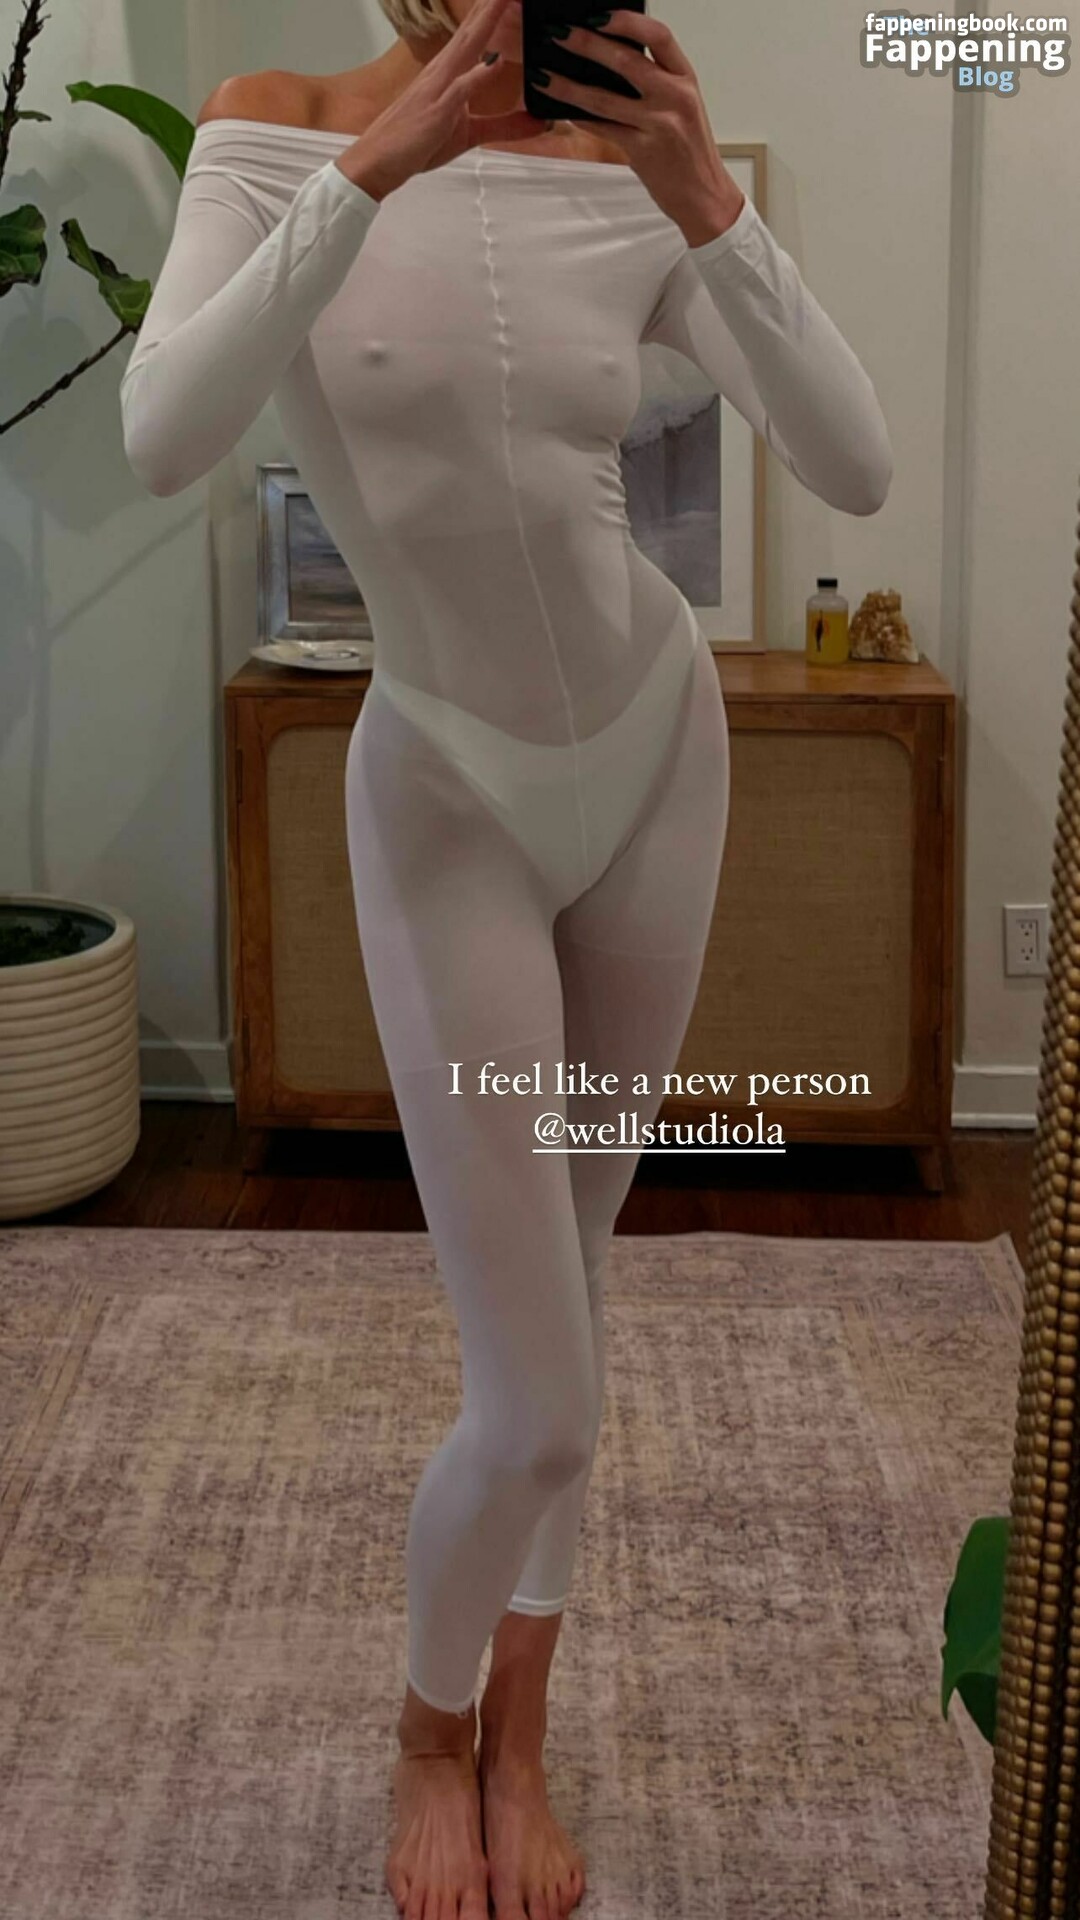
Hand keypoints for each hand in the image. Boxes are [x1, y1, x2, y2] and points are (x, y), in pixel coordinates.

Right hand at [337, 0, 547, 200]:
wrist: (378, 161)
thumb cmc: (417, 143)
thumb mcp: (470, 135)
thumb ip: (505, 126)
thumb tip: (539, 123)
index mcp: (450, 72)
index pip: (476, 34)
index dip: (495, 11)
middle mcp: (443, 71)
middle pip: (473, 30)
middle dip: (493, 4)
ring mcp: (439, 89)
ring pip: (467, 48)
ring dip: (487, 22)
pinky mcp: (436, 112)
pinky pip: (460, 90)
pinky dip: (477, 76)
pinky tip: (494, 62)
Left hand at [528, 9, 744, 244]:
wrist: (705, 197)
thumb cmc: (690, 153)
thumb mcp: (682, 109)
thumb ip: (655, 84)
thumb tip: (610, 64)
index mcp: (686, 79)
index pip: (659, 35)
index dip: (627, 20)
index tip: (599, 14)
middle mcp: (675, 97)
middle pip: (626, 60)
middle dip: (587, 44)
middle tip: (560, 35)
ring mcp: (660, 124)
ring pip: (605, 98)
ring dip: (569, 86)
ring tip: (545, 77)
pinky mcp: (643, 151)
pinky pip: (604, 129)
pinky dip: (581, 119)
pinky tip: (564, 111)